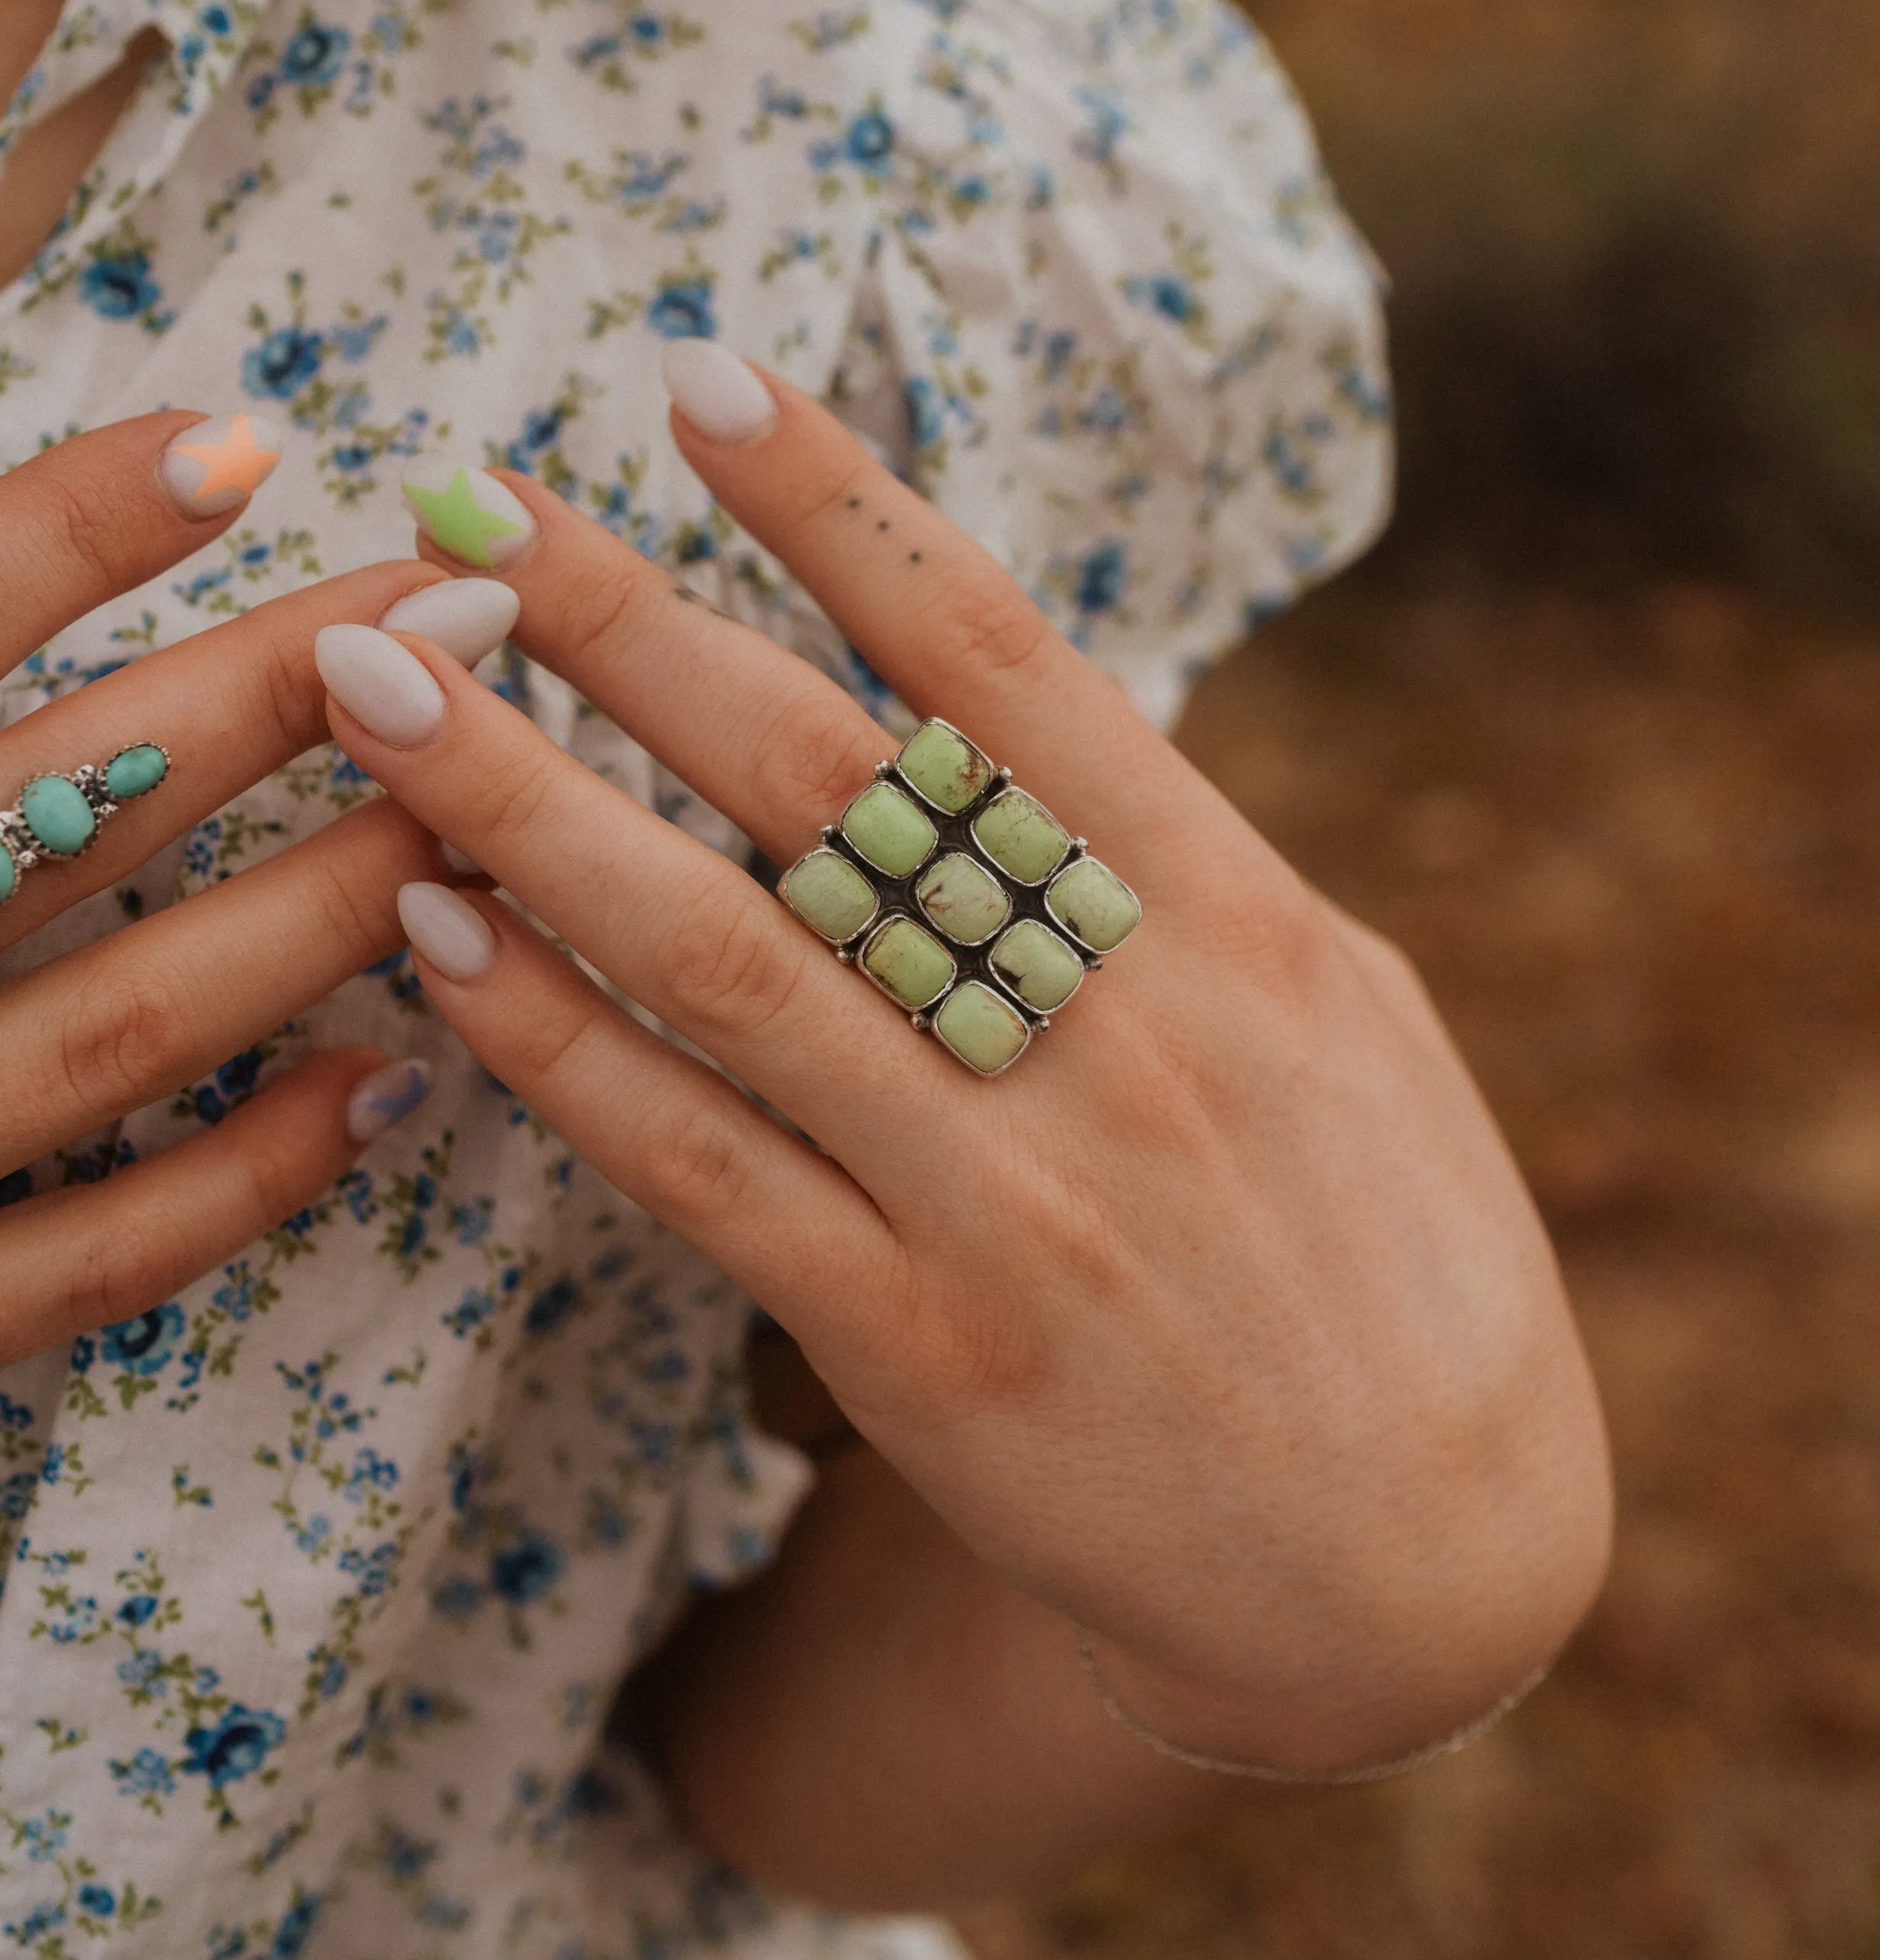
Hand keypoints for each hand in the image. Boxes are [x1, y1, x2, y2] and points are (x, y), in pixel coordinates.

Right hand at [0, 411, 516, 1368]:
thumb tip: (91, 509)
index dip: (65, 532)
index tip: (239, 443)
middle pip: (64, 806)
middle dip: (272, 700)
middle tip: (459, 601)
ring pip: (126, 1017)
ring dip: (311, 914)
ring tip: (468, 814)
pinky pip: (92, 1252)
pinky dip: (243, 1175)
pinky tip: (382, 1085)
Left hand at [317, 359, 1611, 1777]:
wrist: (1421, 1576)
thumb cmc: (1397, 1256)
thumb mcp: (1347, 1018)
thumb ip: (1179, 874)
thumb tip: (1031, 726)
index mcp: (1237, 923)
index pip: (1008, 666)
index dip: (845, 511)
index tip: (699, 383)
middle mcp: (1117, 1035)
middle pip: (828, 784)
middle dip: (629, 625)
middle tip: (460, 502)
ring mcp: (1008, 1199)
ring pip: (722, 964)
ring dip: (528, 809)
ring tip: (378, 686)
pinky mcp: (917, 1349)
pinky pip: (697, 1171)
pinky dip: (557, 1048)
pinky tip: (435, 938)